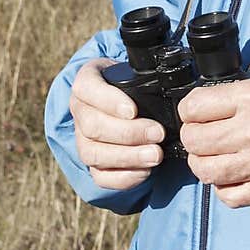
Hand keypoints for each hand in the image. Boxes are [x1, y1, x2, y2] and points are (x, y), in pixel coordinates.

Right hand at [69, 57, 164, 189]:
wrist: (123, 102)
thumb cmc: (131, 85)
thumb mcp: (134, 73)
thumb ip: (144, 78)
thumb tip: (170, 90)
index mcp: (86, 82)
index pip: (86, 88)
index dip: (109, 101)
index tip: (133, 110)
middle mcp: (79, 110)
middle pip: (92, 126)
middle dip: (128, 133)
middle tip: (157, 133)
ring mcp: (81, 139)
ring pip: (93, 153)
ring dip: (127, 157)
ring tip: (156, 155)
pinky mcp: (91, 162)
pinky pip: (100, 176)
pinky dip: (123, 176)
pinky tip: (145, 171)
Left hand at [178, 56, 249, 206]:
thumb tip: (228, 80)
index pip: (194, 107)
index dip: (189, 109)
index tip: (195, 111)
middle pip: (193, 140)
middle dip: (192, 135)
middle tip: (202, 132)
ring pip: (204, 170)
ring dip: (202, 162)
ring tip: (212, 155)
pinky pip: (227, 196)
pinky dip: (223, 187)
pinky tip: (231, 174)